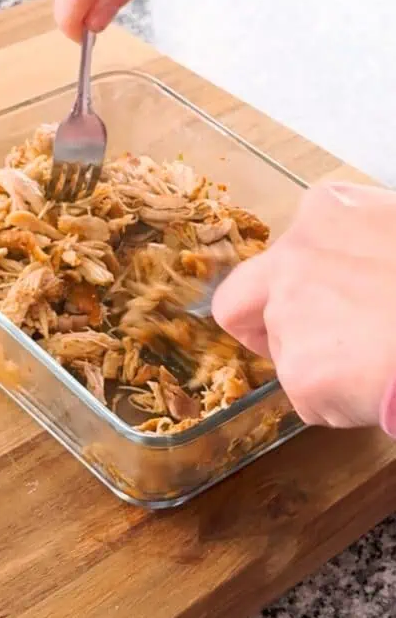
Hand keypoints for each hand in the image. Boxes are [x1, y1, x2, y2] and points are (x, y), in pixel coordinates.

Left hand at [212, 182, 395, 434]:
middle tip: (299, 346)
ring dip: (320, 365)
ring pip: (284, 353)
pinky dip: (337, 404)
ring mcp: (291, 316)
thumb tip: (352, 270)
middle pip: (241, 302)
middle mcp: (292, 258)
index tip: (319, 302)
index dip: (295, 283)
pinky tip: (377, 390)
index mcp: (323, 213)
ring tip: (377, 365)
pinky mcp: (301, 374)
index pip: (280, 253)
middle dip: (257, 327)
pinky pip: (308, 398)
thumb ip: (360, 242)